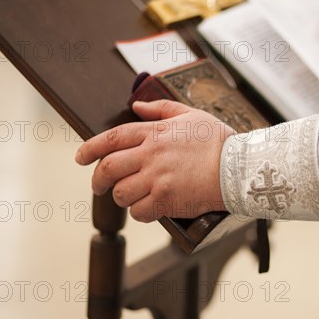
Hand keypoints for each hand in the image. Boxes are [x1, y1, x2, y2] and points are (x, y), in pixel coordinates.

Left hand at [75, 100, 234, 221]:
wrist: (238, 167)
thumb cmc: (218, 142)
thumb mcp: (191, 115)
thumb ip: (161, 109)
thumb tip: (136, 106)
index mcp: (154, 133)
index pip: (111, 139)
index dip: (90, 148)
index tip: (80, 158)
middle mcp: (151, 155)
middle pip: (108, 168)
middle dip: (97, 180)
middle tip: (98, 186)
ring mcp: (157, 178)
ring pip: (120, 193)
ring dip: (122, 197)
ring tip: (132, 197)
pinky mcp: (166, 200)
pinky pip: (139, 212)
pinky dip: (140, 212)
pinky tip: (150, 208)